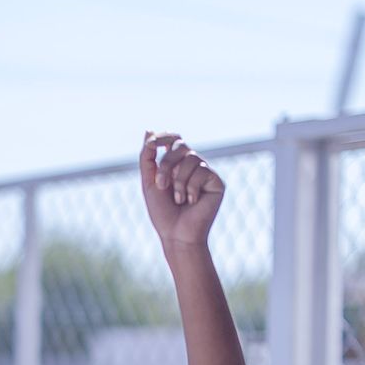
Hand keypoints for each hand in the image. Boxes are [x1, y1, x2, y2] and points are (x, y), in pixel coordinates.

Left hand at [140, 132, 224, 247]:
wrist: (176, 235)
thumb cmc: (162, 213)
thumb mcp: (149, 182)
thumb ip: (147, 158)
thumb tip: (149, 130)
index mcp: (177, 164)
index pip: (174, 140)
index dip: (164, 137)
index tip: (152, 144)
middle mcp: (193, 165)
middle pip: (181, 146)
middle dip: (166, 165)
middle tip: (160, 186)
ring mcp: (206, 172)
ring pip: (191, 158)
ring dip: (178, 181)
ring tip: (178, 200)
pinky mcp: (216, 181)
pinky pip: (201, 171)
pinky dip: (191, 188)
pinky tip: (192, 202)